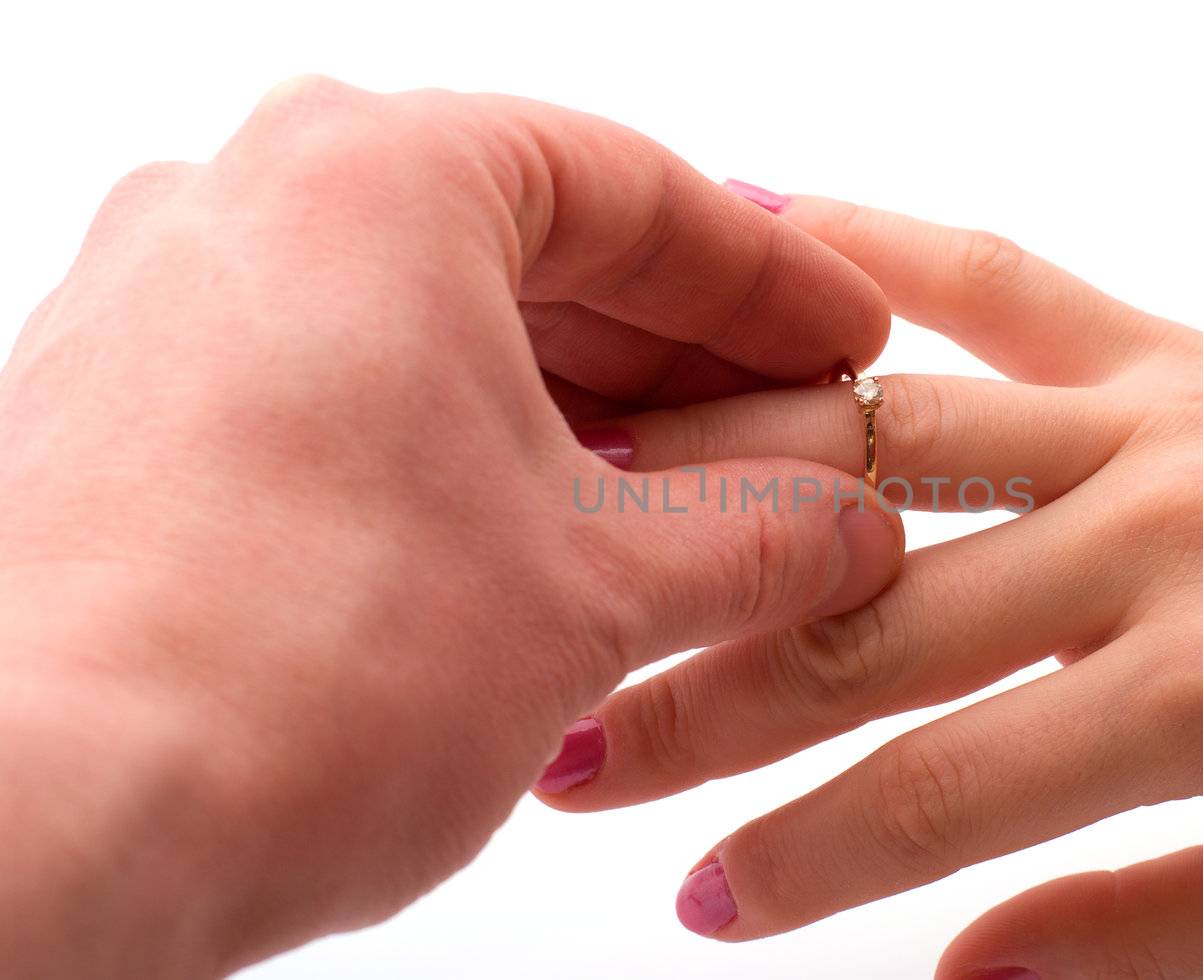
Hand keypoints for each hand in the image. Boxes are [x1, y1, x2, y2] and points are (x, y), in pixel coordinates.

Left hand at [0, 84, 902, 975]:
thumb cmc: (290, 675)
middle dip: (677, 355)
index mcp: (377, 178)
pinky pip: (333, 390)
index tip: (848, 340)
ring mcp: (161, 306)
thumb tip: (845, 523)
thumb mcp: (594, 594)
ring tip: (684, 509)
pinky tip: (531, 540)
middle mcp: (245, 204)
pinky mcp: (117, 416)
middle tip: (790, 434)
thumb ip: (757, 537)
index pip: (636, 191)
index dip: (772, 279)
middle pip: (528, 249)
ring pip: (426, 323)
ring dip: (571, 412)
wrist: (28, 833)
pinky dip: (453, 448)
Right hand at [540, 194, 1202, 976]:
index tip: (700, 901)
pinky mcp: (1169, 342)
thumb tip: (947, 978)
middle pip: (872, 619)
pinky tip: (745, 221)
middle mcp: (1159, 530)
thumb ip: (1131, 947)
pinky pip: (995, 279)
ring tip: (592, 518)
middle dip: (707, 702)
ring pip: (888, 439)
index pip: (942, 792)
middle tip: (578, 749)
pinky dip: (869, 249)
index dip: (804, 860)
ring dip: (724, 486)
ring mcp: (1155, 413)